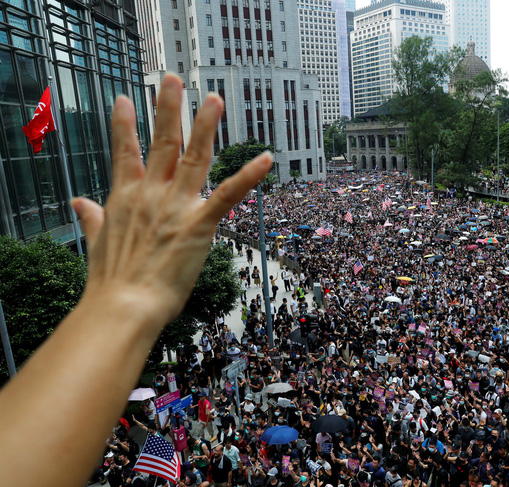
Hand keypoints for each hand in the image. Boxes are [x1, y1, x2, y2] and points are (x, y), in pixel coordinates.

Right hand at [72, 74, 270, 330]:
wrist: (123, 306)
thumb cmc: (110, 280)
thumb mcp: (96, 241)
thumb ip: (92, 217)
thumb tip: (79, 203)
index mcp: (126, 197)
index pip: (125, 152)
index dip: (124, 125)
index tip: (124, 100)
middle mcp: (152, 194)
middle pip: (162, 142)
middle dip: (168, 108)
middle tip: (173, 79)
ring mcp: (177, 206)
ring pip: (194, 157)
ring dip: (205, 126)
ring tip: (213, 99)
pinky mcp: (200, 225)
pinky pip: (229, 195)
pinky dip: (249, 176)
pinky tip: (267, 158)